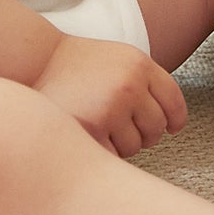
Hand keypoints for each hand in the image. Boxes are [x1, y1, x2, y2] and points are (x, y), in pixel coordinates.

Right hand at [33, 33, 187, 158]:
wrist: (39, 61)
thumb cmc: (80, 64)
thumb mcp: (122, 59)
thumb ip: (147, 82)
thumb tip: (173, 122)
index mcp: (141, 66)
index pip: (174, 102)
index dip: (175, 119)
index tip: (172, 128)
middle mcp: (129, 86)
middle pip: (156, 127)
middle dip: (145, 133)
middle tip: (126, 128)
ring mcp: (110, 109)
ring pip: (134, 145)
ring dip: (123, 144)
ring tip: (103, 129)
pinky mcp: (90, 129)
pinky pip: (112, 155)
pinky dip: (106, 153)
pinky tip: (94, 139)